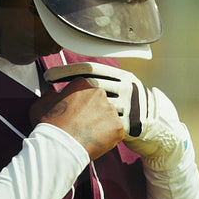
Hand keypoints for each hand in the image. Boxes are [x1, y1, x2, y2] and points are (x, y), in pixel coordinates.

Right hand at [30, 77, 124, 159]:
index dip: (79, 104)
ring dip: (101, 125)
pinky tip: (94, 143)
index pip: (84, 91)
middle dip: (92, 113)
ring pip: (108, 117)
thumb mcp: (41, 104)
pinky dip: (107, 138)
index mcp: (82, 84)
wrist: (58, 148)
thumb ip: (52, 95)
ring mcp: (110, 110)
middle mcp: (99, 93)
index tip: (74, 113)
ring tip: (87, 136)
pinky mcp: (118, 127)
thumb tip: (55, 95)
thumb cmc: (48, 127)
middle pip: (99, 102)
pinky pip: (115, 131)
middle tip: (81, 126)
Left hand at [45, 62, 191, 171]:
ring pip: (96, 107)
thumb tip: (65, 79)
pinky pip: (103, 126)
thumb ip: (97, 84)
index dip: (67, 71)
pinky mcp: (130, 125)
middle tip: (46, 96)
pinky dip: (85, 127)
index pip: (90, 68)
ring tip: (55, 114)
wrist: (152, 129)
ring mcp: (130, 106)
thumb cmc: (124, 109)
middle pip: (92, 85)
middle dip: (66, 90)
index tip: (48, 76)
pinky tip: (71, 130)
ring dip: (74, 111)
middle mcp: (128, 87)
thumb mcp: (116, 91)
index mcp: (121, 76)